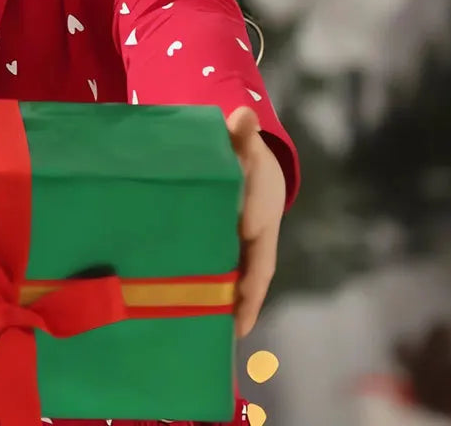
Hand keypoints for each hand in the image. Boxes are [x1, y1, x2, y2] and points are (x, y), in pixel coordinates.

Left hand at [226, 106, 285, 338]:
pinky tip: (188, 317)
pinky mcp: (220, 254)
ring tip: (207, 334)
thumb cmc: (241, 155)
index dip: (252, 262)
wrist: (245, 164)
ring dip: (224, 308)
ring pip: (235, 284)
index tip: (242, 277)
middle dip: (241, 301)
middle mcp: (254, 241)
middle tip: (228, 328)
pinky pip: (218, 280)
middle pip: (251, 276)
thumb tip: (245, 115)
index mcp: (262, 216)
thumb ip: (240, 133)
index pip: (261, 246)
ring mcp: (238, 251)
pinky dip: (209, 299)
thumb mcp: (240, 143)